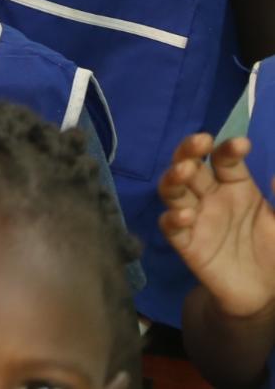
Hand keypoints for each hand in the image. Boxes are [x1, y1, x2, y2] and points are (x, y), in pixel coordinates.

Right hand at [160, 133, 274, 318]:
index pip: (225, 160)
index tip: (242, 144)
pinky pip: (171, 227)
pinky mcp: (186, 244)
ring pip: (173, 190)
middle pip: (190, 165)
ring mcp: (196, 218)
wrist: (264, 294)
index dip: (229, 149)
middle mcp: (211, 197)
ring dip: (174, 177)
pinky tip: (185, 216)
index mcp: (236, 187)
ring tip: (184, 170)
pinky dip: (172, 219)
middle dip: (189, 151)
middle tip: (199, 141)